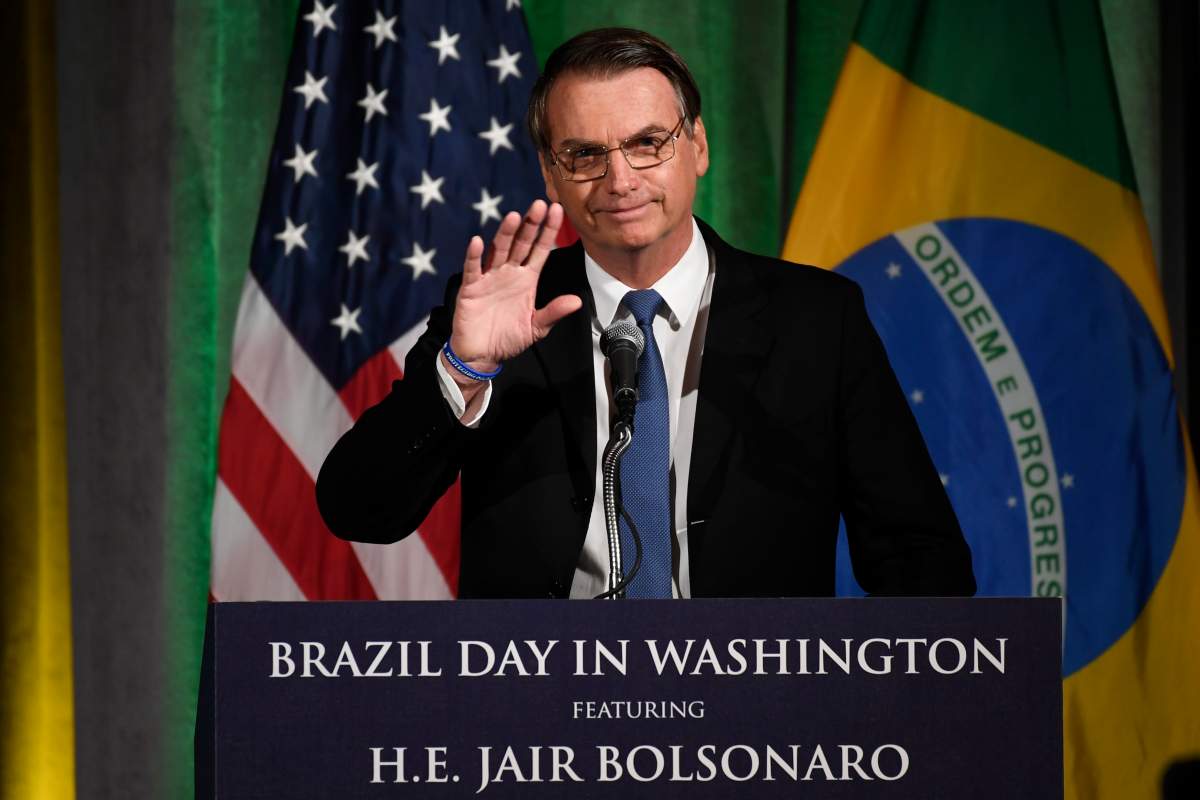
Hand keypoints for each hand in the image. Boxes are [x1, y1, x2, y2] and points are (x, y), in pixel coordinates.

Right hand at [448, 200, 581, 372]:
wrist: (482, 355)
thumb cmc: (509, 338)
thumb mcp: (536, 327)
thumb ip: (554, 312)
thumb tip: (577, 301)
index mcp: (527, 279)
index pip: (540, 249)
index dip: (548, 230)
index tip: (557, 210)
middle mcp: (509, 273)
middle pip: (521, 243)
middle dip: (531, 224)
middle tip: (540, 204)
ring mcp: (489, 277)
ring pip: (498, 250)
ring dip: (506, 233)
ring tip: (514, 216)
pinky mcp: (471, 288)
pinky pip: (473, 269)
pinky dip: (474, 255)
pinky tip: (477, 241)